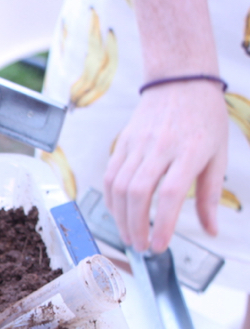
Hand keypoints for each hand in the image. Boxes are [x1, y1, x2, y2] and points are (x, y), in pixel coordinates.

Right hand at [102, 81, 227, 252]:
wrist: (180, 81)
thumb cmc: (204, 118)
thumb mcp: (218, 155)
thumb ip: (211, 196)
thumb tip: (211, 230)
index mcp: (189, 150)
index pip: (170, 193)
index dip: (162, 223)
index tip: (160, 246)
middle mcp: (160, 147)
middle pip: (138, 193)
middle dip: (135, 226)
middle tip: (141, 247)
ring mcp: (137, 144)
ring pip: (119, 187)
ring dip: (121, 217)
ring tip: (129, 235)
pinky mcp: (122, 143)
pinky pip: (110, 176)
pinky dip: (111, 200)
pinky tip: (119, 213)